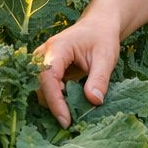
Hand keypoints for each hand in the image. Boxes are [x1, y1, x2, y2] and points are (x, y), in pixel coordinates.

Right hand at [35, 13, 121, 128]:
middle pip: (40, 87)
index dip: (55, 102)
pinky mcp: (46, 70)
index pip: (48, 78)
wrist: (98, 26)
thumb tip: (94, 101)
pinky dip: (58, 100)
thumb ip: (99, 79)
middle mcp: (42, 55)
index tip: (66, 120)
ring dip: (56, 104)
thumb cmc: (102, 38)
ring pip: (41, 91)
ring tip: (75, 113)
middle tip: (74, 121)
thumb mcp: (106, 57)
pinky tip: (72, 105)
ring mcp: (41, 63)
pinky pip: (46, 89)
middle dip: (55, 106)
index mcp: (57, 48)